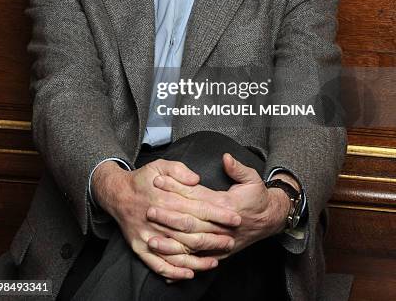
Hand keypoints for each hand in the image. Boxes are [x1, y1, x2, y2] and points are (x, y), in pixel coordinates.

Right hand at [91, 159, 239, 279]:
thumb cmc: (143, 179)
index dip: (218, 214)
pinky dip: (174, 271)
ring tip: (216, 260)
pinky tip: (190, 273)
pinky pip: (158, 264)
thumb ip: (179, 170)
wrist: (116, 193)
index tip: (235, 218)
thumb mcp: (160, 165)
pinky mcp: (140, 247)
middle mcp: (157, 219)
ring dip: (198, 258)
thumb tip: (197, 179)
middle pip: (191, 232)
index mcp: (165, 198)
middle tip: (231, 241)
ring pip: (177, 252)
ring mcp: (147, 235)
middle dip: (214, 238)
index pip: (198, 208)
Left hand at [146, 154, 291, 258]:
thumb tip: (225, 158)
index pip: (195, 195)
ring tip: (151, 235)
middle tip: (149, 207)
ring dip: (170, 239)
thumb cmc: (258, 198)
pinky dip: (180, 258)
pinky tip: (166, 257)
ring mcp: (219, 240)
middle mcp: (220, 224)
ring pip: (190, 242)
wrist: (269, 220)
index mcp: (225, 204)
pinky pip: (196, 257)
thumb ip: (237, 168)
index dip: (176, 187)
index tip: (158, 180)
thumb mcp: (253, 178)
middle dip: (168, 213)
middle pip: (190, 219)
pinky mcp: (218, 252)